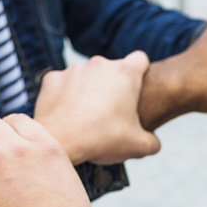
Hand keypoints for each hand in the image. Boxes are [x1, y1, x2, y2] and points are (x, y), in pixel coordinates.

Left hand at [33, 51, 159, 164]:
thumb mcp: (138, 146)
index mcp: (125, 74)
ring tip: (87, 117)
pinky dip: (66, 96)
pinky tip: (67, 115)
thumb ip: (152, 142)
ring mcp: (74, 70)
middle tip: (111, 113)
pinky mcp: (52, 78)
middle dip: (113, 86)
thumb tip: (154, 143)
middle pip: (112, 69)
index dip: (141, 73)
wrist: (60, 141)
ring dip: (89, 90)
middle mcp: (100, 64)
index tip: (136, 90)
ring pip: (87, 76)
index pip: (141, 60)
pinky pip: (63, 84)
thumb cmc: (102, 139)